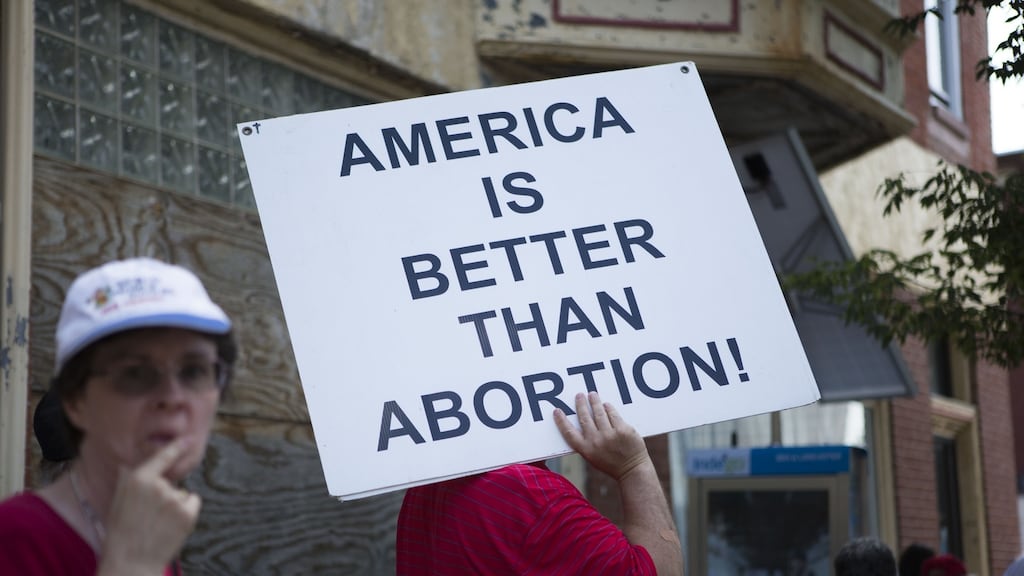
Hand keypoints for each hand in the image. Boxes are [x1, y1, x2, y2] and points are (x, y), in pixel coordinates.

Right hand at [98, 439, 200, 574]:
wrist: (130, 562)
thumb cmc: (121, 533)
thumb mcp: (118, 501)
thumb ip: (128, 480)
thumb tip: (129, 464)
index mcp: (138, 479)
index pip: (162, 457)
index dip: (177, 446)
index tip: (189, 437)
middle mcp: (159, 485)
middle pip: (171, 482)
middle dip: (164, 495)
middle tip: (148, 516)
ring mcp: (175, 499)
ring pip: (181, 494)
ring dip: (175, 505)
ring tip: (158, 524)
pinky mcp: (188, 513)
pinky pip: (193, 503)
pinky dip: (187, 512)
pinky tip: (171, 525)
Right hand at [554, 392, 651, 481]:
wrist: (632, 470)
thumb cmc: (611, 464)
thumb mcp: (593, 457)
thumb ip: (587, 442)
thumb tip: (583, 420)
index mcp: (586, 449)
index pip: (569, 433)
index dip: (561, 421)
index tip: (557, 411)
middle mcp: (596, 441)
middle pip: (584, 417)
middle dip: (581, 404)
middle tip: (579, 395)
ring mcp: (610, 434)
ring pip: (599, 412)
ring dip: (594, 401)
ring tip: (592, 394)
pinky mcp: (623, 429)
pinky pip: (613, 414)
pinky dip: (608, 408)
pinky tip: (606, 405)